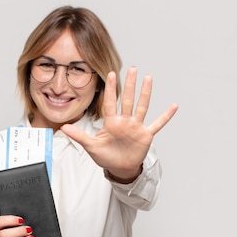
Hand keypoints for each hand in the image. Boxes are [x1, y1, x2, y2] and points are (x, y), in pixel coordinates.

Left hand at [60, 67, 177, 181]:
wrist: (119, 168)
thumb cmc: (106, 157)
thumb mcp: (91, 146)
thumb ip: (79, 136)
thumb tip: (63, 128)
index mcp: (111, 123)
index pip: (110, 102)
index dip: (111, 89)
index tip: (111, 74)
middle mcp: (125, 121)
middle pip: (128, 100)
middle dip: (130, 85)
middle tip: (132, 68)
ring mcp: (136, 127)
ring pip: (142, 107)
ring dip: (145, 93)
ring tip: (148, 78)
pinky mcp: (145, 135)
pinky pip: (157, 124)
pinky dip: (166, 116)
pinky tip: (173, 106)